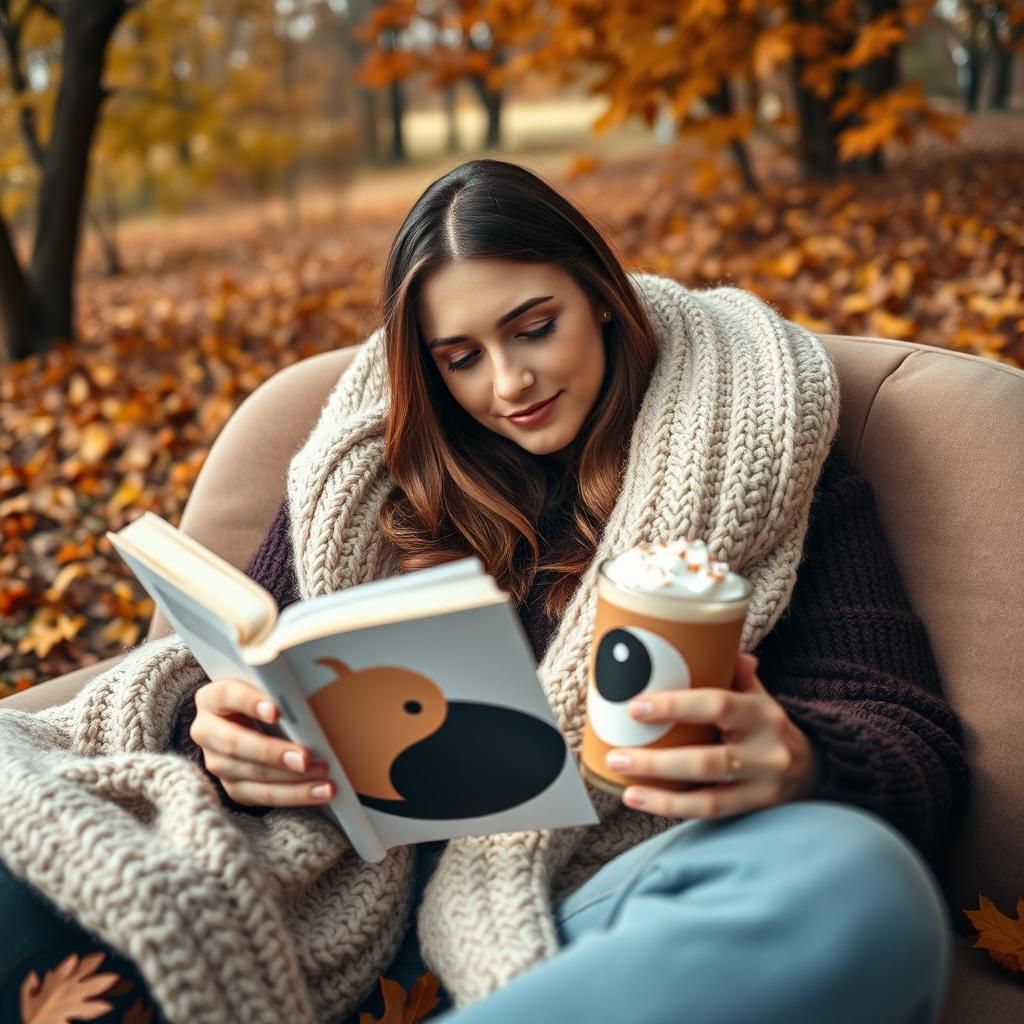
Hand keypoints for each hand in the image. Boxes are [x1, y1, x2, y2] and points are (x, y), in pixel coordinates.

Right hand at [189, 678, 336, 807]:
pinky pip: (261, 795)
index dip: (250, 702)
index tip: (276, 711)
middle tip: (304, 758)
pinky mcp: (232, 786)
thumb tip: (312, 696)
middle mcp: (206, 731)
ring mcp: (216, 762)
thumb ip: (280, 690)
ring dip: (290, 779)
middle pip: (234, 743)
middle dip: (272, 753)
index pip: (228, 695)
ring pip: (251, 774)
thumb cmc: (264, 698)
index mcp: (212, 698)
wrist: (249, 720)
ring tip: (323, 778)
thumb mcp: (265, 688)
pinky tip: (319, 791)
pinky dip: (294, 794)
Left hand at [605, 652, 819, 819]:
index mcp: (762, 714)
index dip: (676, 706)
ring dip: (660, 793)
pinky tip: (640, 800)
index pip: (717, 705)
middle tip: (617, 754)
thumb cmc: (767, 724)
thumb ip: (732, 672)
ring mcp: (762, 787)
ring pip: (709, 797)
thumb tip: (707, 638)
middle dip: (657, 761)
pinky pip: (710, 813)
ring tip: (623, 786)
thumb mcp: (757, 693)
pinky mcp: (754, 811)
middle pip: (708, 760)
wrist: (813, 767)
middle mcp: (766, 753)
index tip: (635, 707)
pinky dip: (672, 808)